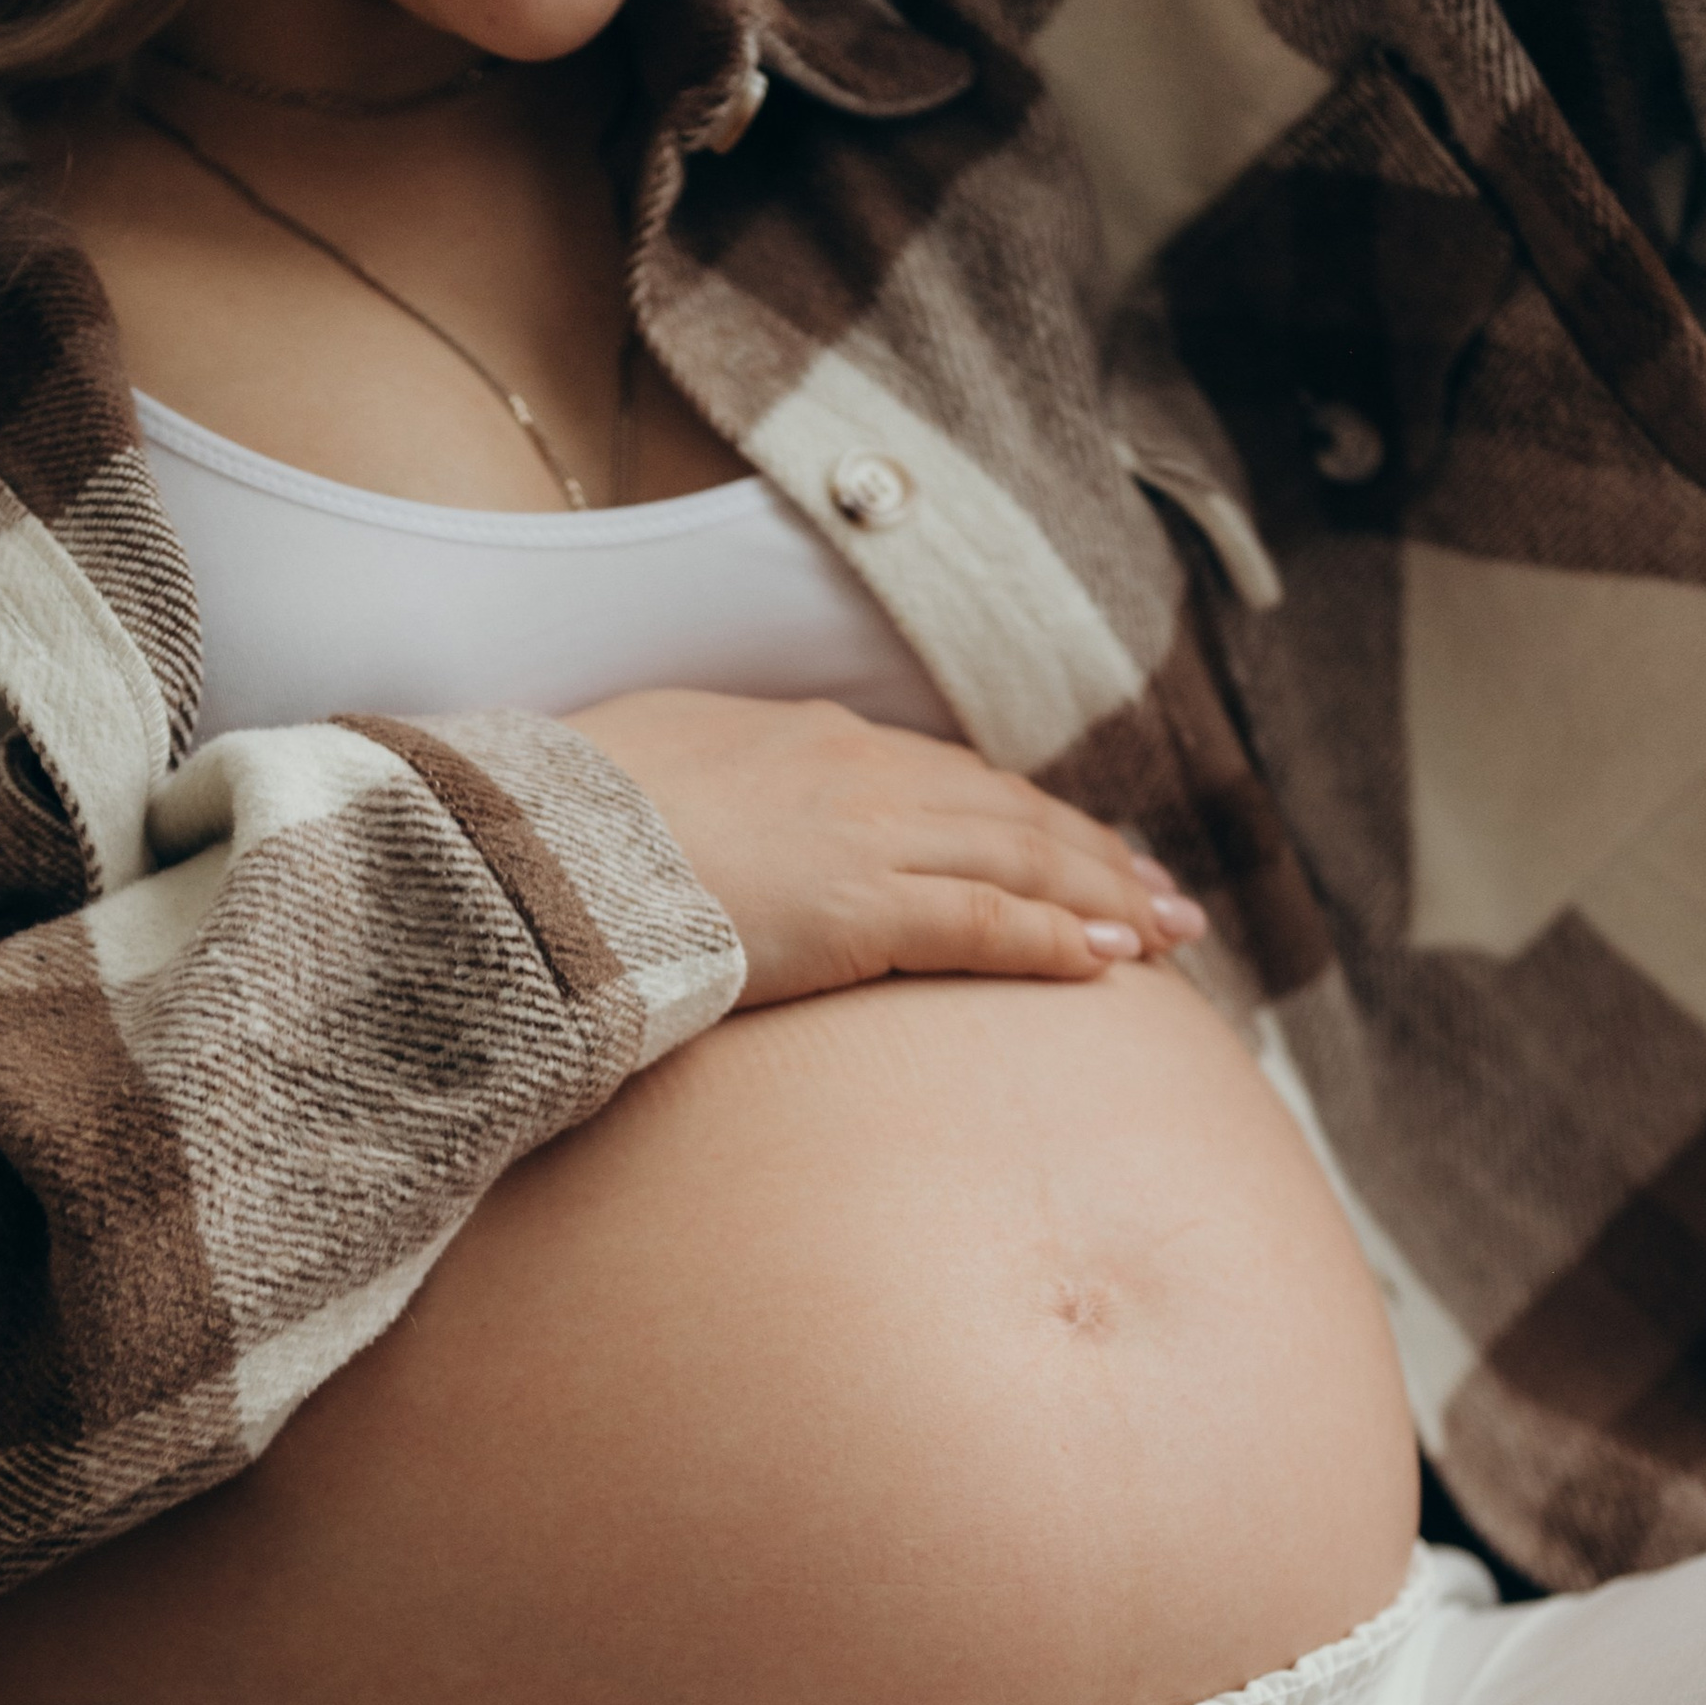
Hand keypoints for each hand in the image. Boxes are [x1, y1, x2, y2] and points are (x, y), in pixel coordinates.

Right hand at [568, 689, 1208, 1005]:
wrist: (535, 845)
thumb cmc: (565, 821)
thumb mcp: (644, 775)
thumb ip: (704, 789)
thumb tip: (709, 822)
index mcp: (808, 740)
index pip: (948, 779)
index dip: (1023, 818)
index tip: (1079, 850)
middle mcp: (856, 773)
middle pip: (1008, 813)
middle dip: (1097, 856)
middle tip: (1165, 896)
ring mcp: (864, 837)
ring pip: (1020, 860)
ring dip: (1105, 896)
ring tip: (1170, 933)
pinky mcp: (860, 907)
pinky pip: (986, 923)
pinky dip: (1056, 940)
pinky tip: (1111, 963)